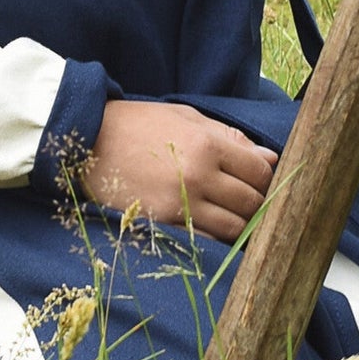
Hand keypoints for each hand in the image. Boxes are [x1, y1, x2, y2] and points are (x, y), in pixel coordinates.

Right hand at [80, 101, 277, 243]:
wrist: (88, 141)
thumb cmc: (140, 125)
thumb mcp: (187, 117)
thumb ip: (230, 138)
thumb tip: (270, 159)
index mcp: (207, 145)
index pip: (260, 173)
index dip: (268, 180)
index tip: (262, 183)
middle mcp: (198, 177)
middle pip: (251, 204)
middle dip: (258, 206)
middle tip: (251, 203)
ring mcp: (179, 205)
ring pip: (233, 230)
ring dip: (240, 226)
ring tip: (232, 217)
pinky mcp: (161, 225)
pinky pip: (204, 242)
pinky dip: (214, 239)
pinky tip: (209, 227)